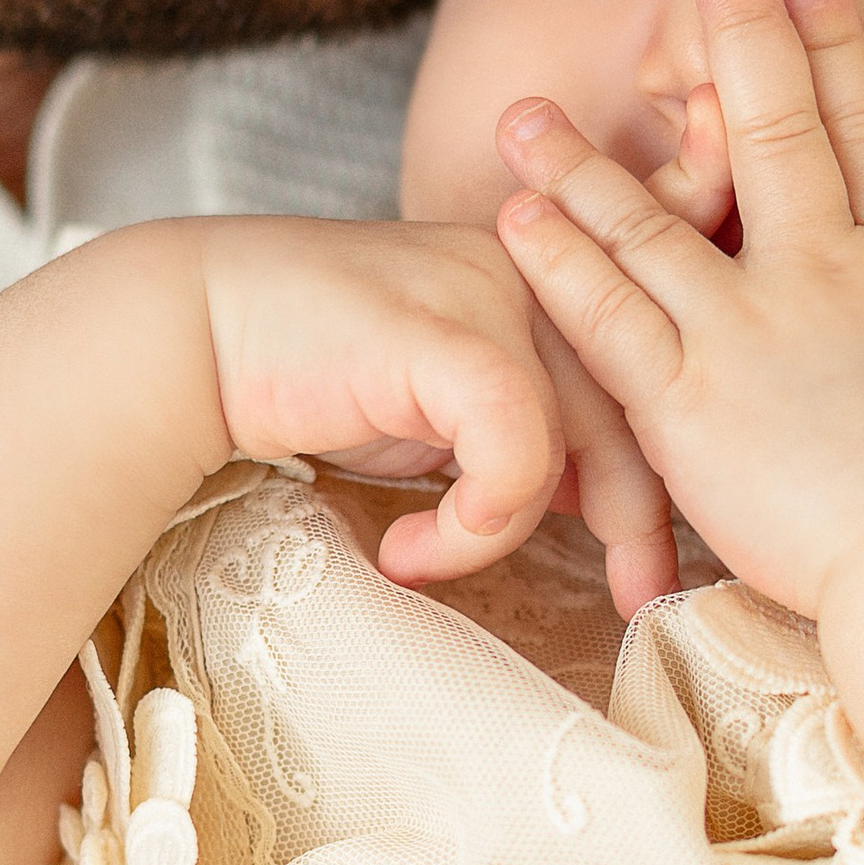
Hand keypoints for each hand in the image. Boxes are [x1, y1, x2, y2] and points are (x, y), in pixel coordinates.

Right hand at [193, 217, 675, 612]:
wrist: (191, 335)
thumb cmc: (319, 373)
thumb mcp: (449, 400)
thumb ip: (530, 424)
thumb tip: (598, 500)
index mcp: (553, 271)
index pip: (656, 363)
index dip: (671, 457)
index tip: (663, 552)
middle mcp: (541, 266)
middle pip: (644, 403)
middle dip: (647, 517)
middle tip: (645, 598)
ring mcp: (499, 291)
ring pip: (584, 438)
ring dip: (515, 530)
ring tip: (444, 565)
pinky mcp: (450, 333)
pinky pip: (516, 455)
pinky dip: (471, 527)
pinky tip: (409, 551)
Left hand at [492, 0, 863, 619]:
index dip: (835, 48)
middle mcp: (827, 271)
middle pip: (776, 131)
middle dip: (742, 35)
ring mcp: (752, 330)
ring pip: (657, 220)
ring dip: (586, 160)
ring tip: (527, 111)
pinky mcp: (691, 403)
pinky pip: (609, 318)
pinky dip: (561, 261)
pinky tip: (518, 215)